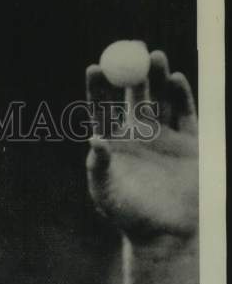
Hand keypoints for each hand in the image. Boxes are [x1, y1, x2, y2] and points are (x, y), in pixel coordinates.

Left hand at [85, 50, 197, 244]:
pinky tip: (174, 80)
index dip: (97, 89)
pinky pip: (185, 110)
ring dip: (157, 76)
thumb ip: (98, 166)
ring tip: (155, 57)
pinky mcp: (190, 141)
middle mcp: (138, 136)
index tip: (93, 67)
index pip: (102, 110)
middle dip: (132, 73)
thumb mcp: (107, 192)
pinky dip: (180, 93)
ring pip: (161, 98)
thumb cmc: (130, 216)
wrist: (168, 232)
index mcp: (113, 145)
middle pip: (134, 96)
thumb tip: (93, 139)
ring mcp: (165, 136)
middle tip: (131, 51)